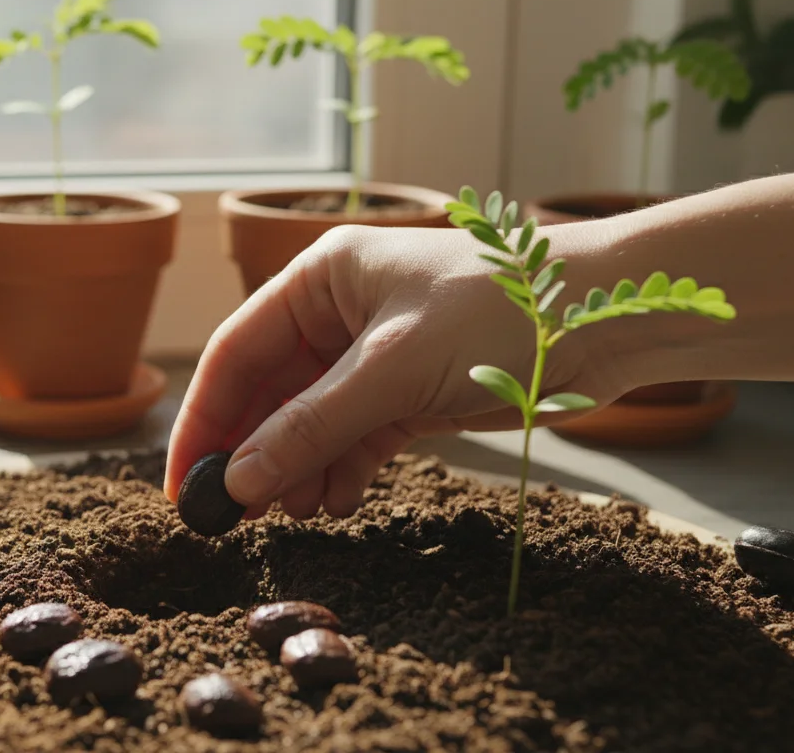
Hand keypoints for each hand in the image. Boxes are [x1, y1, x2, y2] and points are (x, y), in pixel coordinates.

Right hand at [164, 222, 635, 521]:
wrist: (610, 316)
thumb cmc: (502, 310)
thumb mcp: (394, 369)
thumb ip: (311, 427)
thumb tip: (238, 483)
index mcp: (319, 278)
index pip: (236, 353)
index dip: (203, 419)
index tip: (183, 483)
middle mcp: (337, 313)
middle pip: (268, 392)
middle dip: (253, 453)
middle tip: (234, 515)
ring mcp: (373, 355)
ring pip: (309, 421)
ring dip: (297, 468)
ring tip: (297, 511)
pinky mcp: (409, 392)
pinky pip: (353, 437)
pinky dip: (340, 471)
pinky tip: (335, 502)